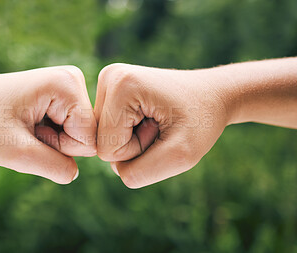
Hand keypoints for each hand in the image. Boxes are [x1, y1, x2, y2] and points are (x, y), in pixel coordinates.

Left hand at [0, 66, 95, 183]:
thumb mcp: (16, 152)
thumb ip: (55, 167)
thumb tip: (75, 172)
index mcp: (67, 85)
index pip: (89, 140)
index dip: (59, 148)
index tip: (30, 131)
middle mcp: (74, 79)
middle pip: (87, 136)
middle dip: (55, 143)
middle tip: (25, 130)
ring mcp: (69, 85)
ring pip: (79, 135)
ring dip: (51, 140)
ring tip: (25, 126)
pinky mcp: (63, 94)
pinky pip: (70, 129)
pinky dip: (49, 134)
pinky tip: (28, 123)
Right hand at [95, 63, 228, 187]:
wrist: (213, 95)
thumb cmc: (202, 121)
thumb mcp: (181, 155)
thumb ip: (140, 173)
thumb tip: (115, 171)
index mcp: (121, 86)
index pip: (107, 150)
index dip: (138, 151)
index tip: (162, 128)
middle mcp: (108, 77)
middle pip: (102, 143)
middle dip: (134, 145)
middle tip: (161, 125)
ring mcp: (108, 82)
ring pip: (104, 138)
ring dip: (133, 140)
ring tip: (157, 121)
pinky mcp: (111, 90)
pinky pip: (108, 130)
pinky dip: (130, 133)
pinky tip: (149, 117)